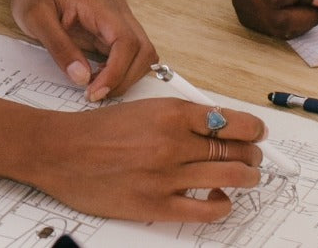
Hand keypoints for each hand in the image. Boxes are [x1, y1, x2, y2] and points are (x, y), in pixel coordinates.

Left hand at [10, 0, 157, 100]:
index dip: (117, 72)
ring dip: (125, 78)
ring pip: (143, 56)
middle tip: (94, 94)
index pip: (126, 41)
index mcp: (101, 5)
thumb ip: (59, 47)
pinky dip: (120, 74)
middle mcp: (119, 12)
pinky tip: (98, 79)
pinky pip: (131, 58)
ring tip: (94, 87)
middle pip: (144, 51)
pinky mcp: (116, 34)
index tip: (94, 92)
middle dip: (124, 79)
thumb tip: (82, 77)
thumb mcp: (36, 19)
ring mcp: (120, 23)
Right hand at [29, 98, 266, 221]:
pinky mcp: (156, 205)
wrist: (61, 151)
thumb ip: (180, 117)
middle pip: (235, 150)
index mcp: (171, 112)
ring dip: (246, 178)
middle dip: (253, 155)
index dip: (253, 130)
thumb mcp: (144, 108)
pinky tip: (220, 199)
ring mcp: (166, 176)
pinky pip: (206, 210)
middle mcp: (172, 142)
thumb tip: (218, 127)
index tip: (257, 134)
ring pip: (230, 177)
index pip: (232, 121)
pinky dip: (222, 205)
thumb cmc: (98, 130)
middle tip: (253, 158)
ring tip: (245, 178)